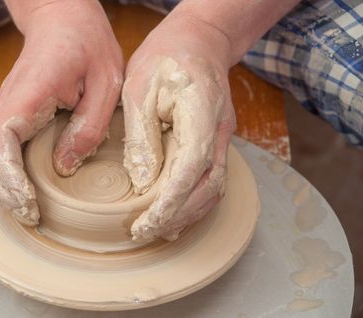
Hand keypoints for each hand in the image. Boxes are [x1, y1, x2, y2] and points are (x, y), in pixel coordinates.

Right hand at [0, 0, 122, 224]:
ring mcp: (4, 108)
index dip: (9, 175)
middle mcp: (7, 102)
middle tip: (28, 216)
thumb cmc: (87, 45)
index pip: (2, 139)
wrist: (63, 19)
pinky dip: (0, 173)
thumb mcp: (105, 83)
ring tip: (23, 210)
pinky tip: (19, 190)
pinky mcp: (9, 113)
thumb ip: (87, 126)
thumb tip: (65, 167)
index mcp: (30, 92)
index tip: (28, 200)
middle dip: (1, 190)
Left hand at [122, 10, 235, 240]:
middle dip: (176, 217)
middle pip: (207, 189)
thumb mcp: (139, 88)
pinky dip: (194, 203)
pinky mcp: (216, 143)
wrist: (199, 40)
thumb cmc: (166, 56)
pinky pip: (211, 181)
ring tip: (158, 232)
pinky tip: (175, 215)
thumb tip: (141, 180)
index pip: (190, 171)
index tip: (145, 224)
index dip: (169, 203)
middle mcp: (220, 133)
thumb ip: (142, 136)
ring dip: (188, 215)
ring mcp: (223, 139)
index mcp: (202, 116)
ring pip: (214, 190)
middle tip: (143, 233)